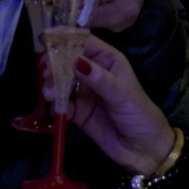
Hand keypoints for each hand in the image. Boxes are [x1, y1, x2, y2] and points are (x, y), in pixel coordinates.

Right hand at [42, 35, 175, 175]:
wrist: (144, 150)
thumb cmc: (140, 114)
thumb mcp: (122, 94)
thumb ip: (99, 79)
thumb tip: (75, 62)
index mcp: (107, 60)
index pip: (83, 42)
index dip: (64, 38)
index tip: (45, 38)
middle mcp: (92, 72)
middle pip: (65, 61)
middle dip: (52, 65)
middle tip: (45, 72)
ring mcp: (83, 92)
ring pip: (59, 82)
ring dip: (51, 85)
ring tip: (49, 94)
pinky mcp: (77, 112)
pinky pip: (60, 104)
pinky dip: (55, 105)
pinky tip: (56, 109)